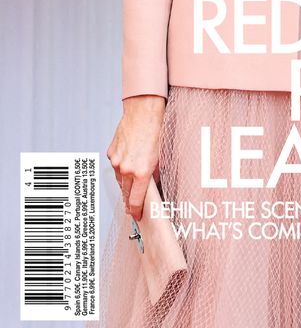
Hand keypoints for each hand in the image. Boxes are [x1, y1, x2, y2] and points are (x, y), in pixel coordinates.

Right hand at [107, 95, 165, 220]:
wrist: (143, 111)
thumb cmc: (156, 130)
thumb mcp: (162, 156)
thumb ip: (156, 174)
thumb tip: (154, 186)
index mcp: (141, 172)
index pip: (136, 201)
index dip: (136, 211)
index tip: (138, 216)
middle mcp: (126, 169)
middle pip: (125, 193)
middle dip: (130, 200)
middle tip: (133, 206)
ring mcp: (116, 161)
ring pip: (119, 180)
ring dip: (125, 183)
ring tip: (132, 184)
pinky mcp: (111, 152)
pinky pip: (115, 166)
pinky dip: (120, 168)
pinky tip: (128, 162)